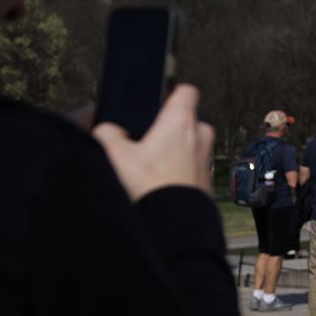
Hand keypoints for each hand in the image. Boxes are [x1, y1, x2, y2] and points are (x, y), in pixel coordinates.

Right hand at [92, 84, 215, 201]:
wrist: (174, 225)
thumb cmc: (151, 188)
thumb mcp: (115, 155)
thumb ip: (107, 133)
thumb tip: (109, 130)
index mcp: (181, 121)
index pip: (185, 90)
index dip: (170, 91)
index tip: (159, 99)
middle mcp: (200, 135)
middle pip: (185, 120)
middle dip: (168, 128)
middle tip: (146, 140)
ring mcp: (207, 157)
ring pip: (189, 144)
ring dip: (174, 150)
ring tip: (151, 165)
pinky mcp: (208, 178)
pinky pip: (192, 165)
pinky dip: (180, 169)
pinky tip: (161, 181)